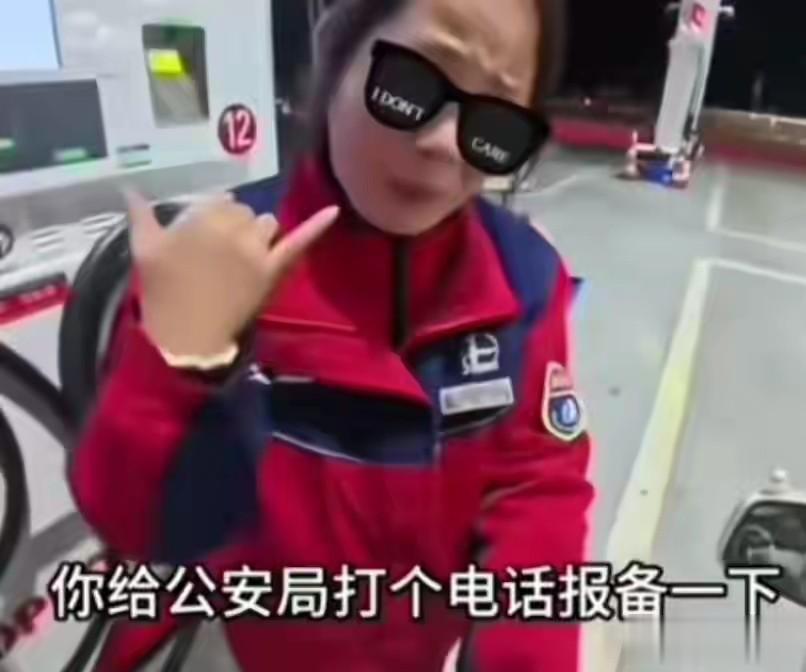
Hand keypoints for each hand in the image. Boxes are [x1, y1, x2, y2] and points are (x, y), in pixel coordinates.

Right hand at [126, 190, 338, 357]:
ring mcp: (256, 249)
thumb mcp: (144, 250)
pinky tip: (335, 210)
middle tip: (219, 250)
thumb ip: (140, 214)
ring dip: (257, 232)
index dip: (214, 216)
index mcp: (202, 219)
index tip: (205, 233)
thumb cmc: (163, 292)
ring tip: (242, 252)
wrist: (186, 335)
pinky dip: (317, 226)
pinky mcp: (272, 269)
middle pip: (244, 213)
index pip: (220, 202)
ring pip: (266, 224)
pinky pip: (297, 243)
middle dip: (234, 225)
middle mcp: (233, 228)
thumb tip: (129, 188)